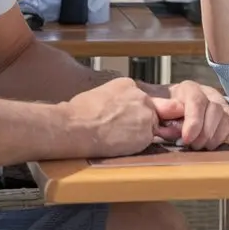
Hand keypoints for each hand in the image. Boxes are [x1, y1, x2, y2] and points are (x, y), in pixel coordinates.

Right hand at [63, 77, 183, 157]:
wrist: (77, 126)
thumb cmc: (79, 112)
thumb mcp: (100, 94)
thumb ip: (116, 98)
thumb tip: (114, 108)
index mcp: (128, 84)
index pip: (139, 98)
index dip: (132, 110)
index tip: (121, 118)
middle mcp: (142, 97)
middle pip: (150, 110)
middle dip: (140, 120)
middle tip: (120, 130)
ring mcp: (147, 115)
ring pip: (151, 126)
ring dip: (140, 133)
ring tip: (117, 138)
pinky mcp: (147, 134)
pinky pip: (148, 141)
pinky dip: (138, 145)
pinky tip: (120, 144)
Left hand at [162, 81, 228, 149]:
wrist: (172, 108)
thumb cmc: (164, 110)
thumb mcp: (157, 107)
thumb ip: (161, 112)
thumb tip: (168, 122)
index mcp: (189, 88)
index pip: (197, 101)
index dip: (194, 122)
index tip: (186, 139)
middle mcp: (208, 93)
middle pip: (215, 109)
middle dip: (204, 133)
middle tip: (193, 146)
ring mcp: (220, 103)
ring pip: (226, 118)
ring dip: (214, 137)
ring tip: (200, 146)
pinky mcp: (228, 115)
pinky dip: (222, 138)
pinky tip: (209, 145)